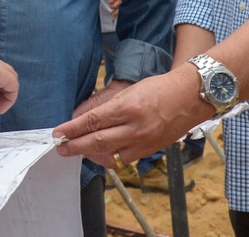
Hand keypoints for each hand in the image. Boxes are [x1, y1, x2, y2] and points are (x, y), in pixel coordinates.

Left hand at [52, 69, 211, 168]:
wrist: (190, 97)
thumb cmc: (159, 89)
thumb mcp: (128, 91)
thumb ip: (106, 106)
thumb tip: (82, 117)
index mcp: (128, 107)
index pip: (93, 121)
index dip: (72, 129)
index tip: (58, 132)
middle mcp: (136, 127)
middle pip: (98, 142)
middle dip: (75, 146)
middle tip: (60, 147)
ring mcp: (144, 141)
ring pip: (111, 155)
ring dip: (91, 154)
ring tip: (78, 149)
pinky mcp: (151, 150)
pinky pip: (125, 159)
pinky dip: (111, 156)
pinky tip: (101, 152)